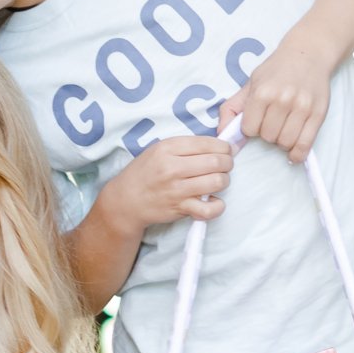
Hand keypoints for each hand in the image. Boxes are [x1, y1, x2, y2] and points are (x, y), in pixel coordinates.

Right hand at [101, 136, 233, 238]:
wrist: (126, 201)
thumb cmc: (145, 173)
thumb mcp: (158, 150)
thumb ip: (185, 147)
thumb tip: (217, 146)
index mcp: (168, 148)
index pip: (207, 143)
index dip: (224, 147)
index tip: (227, 151)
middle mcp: (173, 167)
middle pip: (216, 162)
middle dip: (228, 163)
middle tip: (226, 166)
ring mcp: (177, 189)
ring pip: (217, 182)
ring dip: (224, 181)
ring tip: (218, 181)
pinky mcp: (180, 208)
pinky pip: (209, 209)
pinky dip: (217, 206)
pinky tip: (213, 201)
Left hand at [220, 34, 333, 161]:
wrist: (308, 54)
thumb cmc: (276, 70)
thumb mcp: (250, 84)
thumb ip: (232, 108)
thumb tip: (222, 134)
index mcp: (262, 93)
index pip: (249, 129)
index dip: (251, 128)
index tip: (257, 119)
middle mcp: (282, 100)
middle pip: (268, 137)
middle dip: (267, 133)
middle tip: (272, 122)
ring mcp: (302, 108)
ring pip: (285, 143)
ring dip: (282, 141)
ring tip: (283, 129)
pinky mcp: (318, 115)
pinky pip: (305, 145)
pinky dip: (297, 154)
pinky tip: (293, 152)